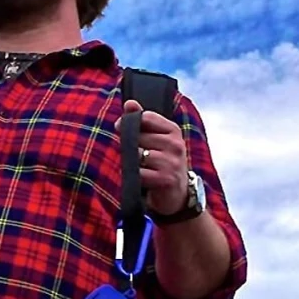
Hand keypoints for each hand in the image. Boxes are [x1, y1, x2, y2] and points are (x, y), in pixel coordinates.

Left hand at [122, 98, 190, 216]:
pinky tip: (143, 179)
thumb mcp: (157, 140)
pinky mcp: (166, 179)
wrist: (177, 196)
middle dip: (130, 145)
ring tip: (141, 168)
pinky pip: (139, 173)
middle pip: (139, 137)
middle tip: (136, 155)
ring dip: (132, 162)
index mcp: (173, 130)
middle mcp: (175, 144)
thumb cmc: (163, 164)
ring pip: (137, 154)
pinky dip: (136, 177)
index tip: (121, 127)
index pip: (147, 117)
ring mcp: (172, 162)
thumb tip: (129, 103)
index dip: (130, 122)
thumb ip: (143, 121)